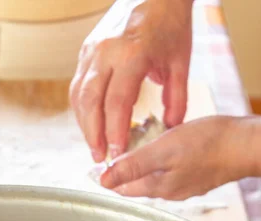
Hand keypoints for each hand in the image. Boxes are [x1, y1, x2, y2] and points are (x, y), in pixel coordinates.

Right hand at [70, 0, 193, 162]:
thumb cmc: (170, 23)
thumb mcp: (182, 61)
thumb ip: (177, 98)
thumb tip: (170, 127)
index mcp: (132, 55)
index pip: (117, 102)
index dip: (115, 131)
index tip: (118, 154)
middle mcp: (106, 53)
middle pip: (90, 102)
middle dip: (93, 133)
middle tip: (99, 157)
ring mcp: (91, 50)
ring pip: (79, 95)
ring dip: (84, 123)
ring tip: (94, 145)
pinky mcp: (86, 50)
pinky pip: (78, 84)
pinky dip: (82, 107)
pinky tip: (91, 123)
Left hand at [99, 116, 255, 199]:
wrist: (250, 145)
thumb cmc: (209, 144)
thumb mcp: (164, 151)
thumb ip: (133, 166)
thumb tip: (103, 181)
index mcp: (158, 187)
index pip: (122, 187)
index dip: (106, 176)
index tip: (94, 165)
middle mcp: (170, 191)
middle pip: (136, 183)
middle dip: (121, 172)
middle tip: (110, 152)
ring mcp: (186, 184)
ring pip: (153, 176)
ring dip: (140, 165)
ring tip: (131, 147)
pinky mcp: (199, 173)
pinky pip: (170, 169)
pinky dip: (159, 160)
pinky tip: (161, 147)